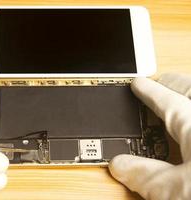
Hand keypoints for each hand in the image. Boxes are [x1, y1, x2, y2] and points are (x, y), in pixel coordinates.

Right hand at [109, 73, 190, 199]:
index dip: (147, 90)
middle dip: (173, 83)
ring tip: (176, 100)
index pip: (166, 99)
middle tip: (159, 83)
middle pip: (189, 88)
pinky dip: (190, 117)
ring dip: (186, 98)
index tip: (137, 83)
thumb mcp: (176, 190)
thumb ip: (145, 175)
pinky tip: (187, 131)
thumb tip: (121, 166)